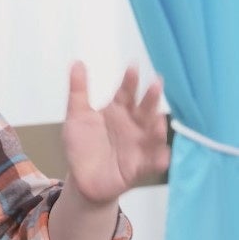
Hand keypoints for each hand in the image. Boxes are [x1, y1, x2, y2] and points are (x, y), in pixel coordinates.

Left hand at [61, 61, 170, 205]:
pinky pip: (152, 163)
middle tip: (156, 83)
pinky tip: (163, 156)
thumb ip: (79, 90)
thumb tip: (77, 61)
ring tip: (160, 118)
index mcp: (118, 111)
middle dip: (150, 98)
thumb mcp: (77, 116)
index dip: (130, 81)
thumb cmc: (82, 144)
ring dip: (158, 127)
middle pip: (144, 109)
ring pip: (152, 134)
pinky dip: (159, 159)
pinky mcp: (139, 167)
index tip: (133, 66)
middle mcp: (132, 125)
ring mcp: (138, 145)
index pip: (126, 93)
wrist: (82, 177)